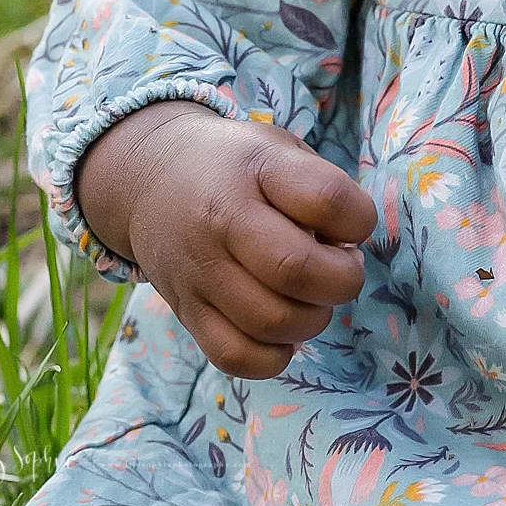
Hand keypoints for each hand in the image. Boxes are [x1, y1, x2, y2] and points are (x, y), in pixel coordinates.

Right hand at [74, 102, 374, 379]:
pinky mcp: (186, 312)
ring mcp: (200, 271)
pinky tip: (281, 331)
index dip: (359, 220)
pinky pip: (237, 357)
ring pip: (272, 323)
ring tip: (310, 297)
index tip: (352, 224)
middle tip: (339, 268)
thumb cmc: (234, 167)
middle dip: (341, 280)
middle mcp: (221, 220)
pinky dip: (273, 356)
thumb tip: (349, 250)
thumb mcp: (277, 148)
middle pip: (296, 270)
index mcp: (255, 168)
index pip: (326, 200)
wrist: (147, 180)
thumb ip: (322, 187)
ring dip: (312, 320)